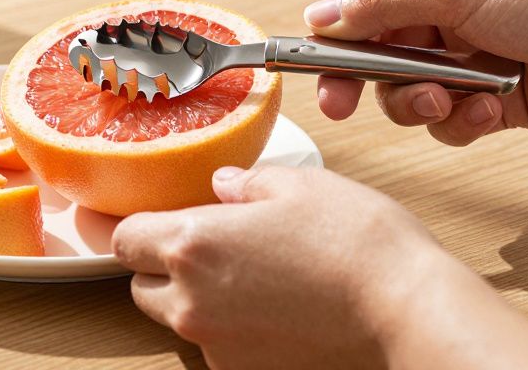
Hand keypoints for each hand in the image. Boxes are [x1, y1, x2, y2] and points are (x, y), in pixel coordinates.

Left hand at [113, 165, 527, 369]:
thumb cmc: (355, 241)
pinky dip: (229, 326)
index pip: (124, 238)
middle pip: (142, 284)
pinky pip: (216, 345)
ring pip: (177, 318)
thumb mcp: (298, 184)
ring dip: (193, 296)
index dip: (137, 224)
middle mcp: (191, 301)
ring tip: (247, 274)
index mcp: (192, 244)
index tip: (154, 217)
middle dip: (163, 264)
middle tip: (209, 243)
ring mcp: (217, 344)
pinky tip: (271, 304)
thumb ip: (245, 182)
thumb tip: (223, 186)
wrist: (403, 306)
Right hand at [304, 0, 527, 144]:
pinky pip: (450, 121)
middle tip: (341, 106)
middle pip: (379, 55)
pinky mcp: (494, 100)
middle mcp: (451, 12)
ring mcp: (472, 57)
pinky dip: (462, 121)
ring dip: (422, 103)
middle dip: (368, 81)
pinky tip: (490, 110)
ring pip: (410, 94)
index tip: (311, 68)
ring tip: (450, 100)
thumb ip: (383, 2)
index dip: (335, 38)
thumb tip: (321, 13)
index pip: (365, 4)